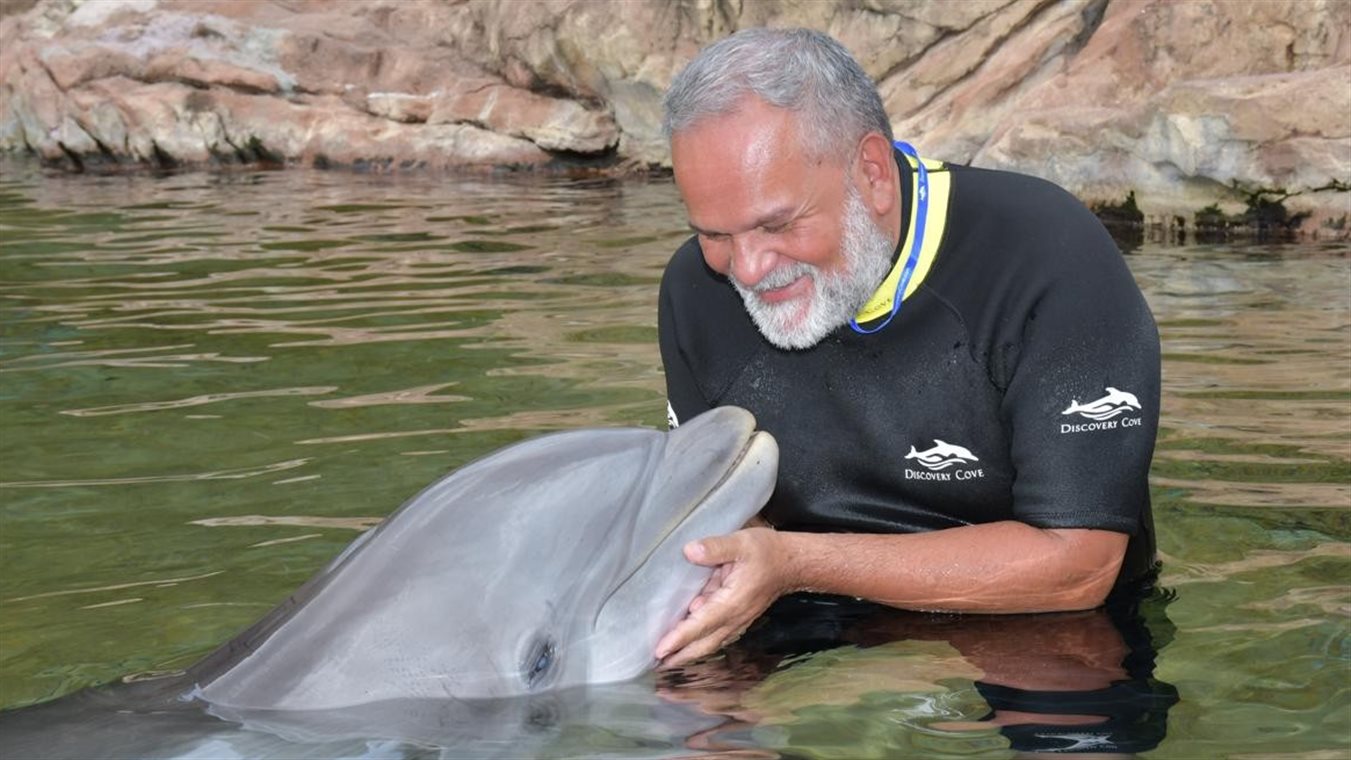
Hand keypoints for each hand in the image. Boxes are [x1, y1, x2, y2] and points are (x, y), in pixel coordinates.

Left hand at [654, 527, 792, 666]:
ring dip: (690, 652)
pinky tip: (689, 644)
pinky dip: (701, 643)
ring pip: (710, 642)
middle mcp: (735, 617)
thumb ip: (715, 547)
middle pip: (704, 643)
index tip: (661, 650)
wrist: (792, 563)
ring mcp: (738, 620)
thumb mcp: (741, 543)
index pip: (701, 624)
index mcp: (732, 602)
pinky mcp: (739, 617)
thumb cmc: (767, 552)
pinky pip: (717, 635)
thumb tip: (689, 552)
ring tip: (668, 660)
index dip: (680, 637)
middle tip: (657, 664)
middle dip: (681, 656)